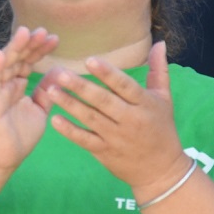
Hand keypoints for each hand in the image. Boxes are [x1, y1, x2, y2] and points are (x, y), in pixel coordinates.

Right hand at [0, 26, 57, 178]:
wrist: (1, 159)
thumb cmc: (17, 136)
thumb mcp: (38, 110)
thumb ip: (46, 92)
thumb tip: (59, 71)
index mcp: (15, 85)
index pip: (28, 62)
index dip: (40, 50)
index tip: (54, 39)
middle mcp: (4, 83)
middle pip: (18, 58)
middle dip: (30, 44)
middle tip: (43, 31)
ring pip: (5, 64)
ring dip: (14, 48)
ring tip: (25, 33)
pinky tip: (1, 54)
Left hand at [35, 41, 189, 197]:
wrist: (162, 171)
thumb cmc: (162, 128)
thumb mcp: (164, 99)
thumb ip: (158, 70)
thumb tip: (160, 43)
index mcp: (145, 104)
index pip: (125, 86)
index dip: (108, 73)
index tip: (89, 59)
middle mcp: (130, 120)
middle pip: (104, 101)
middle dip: (82, 88)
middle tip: (60, 73)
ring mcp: (116, 137)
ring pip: (91, 119)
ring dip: (70, 104)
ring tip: (50, 90)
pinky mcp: (105, 151)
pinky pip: (85, 140)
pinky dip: (70, 131)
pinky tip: (54, 119)